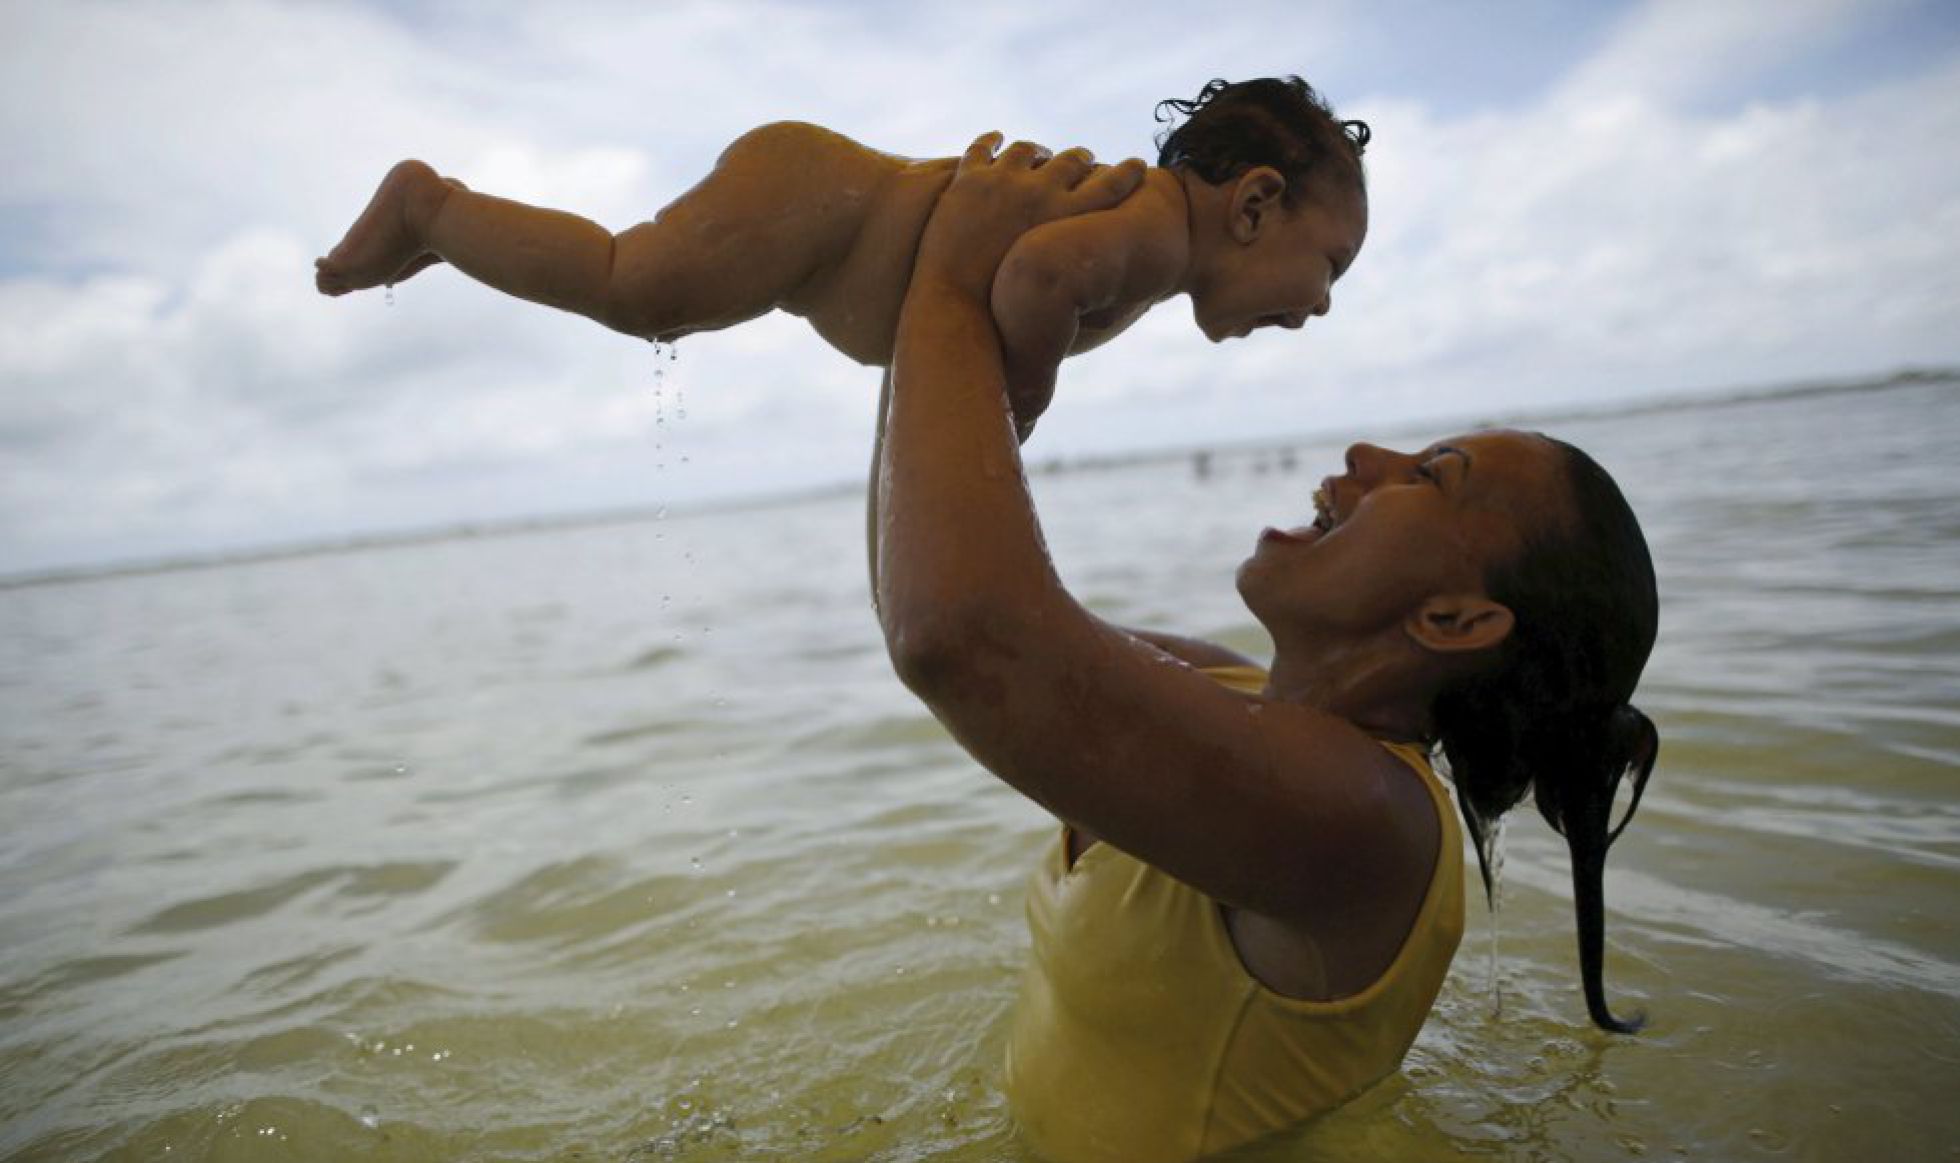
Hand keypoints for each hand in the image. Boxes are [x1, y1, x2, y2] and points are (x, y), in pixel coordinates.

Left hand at [914, 133, 1145, 296]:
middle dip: (1080, 158)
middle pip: (1071, 160)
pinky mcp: (967, 180)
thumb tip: (1116, 317)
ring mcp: (1001, 181)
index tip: (1139, 165)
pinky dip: (992, 141)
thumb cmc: (1013, 316)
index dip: (1129, 172)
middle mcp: (1040, 191)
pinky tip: (996, 140)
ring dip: (1037, 150)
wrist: (958, 306)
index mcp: (1069, 216)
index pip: (1112, 183)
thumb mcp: (1065, 295)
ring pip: (1026, 150)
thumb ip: (1093, 295)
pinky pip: (982, 148)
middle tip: (1083, 158)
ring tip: (1038, 152)